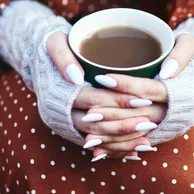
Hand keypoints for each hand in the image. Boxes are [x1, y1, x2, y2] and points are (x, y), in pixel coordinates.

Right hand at [47, 32, 154, 159]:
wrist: (42, 61)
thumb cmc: (54, 46)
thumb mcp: (54, 43)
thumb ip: (63, 57)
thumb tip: (77, 77)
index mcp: (60, 93)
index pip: (94, 100)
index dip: (119, 101)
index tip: (143, 99)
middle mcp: (62, 113)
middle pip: (97, 125)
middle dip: (125, 126)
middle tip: (150, 123)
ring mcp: (68, 124)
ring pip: (98, 139)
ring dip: (122, 142)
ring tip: (147, 143)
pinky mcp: (74, 130)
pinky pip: (96, 145)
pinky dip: (115, 149)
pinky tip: (135, 150)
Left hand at [89, 33, 193, 158]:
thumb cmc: (186, 53)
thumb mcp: (189, 45)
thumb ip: (181, 54)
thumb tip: (167, 72)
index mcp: (181, 92)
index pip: (149, 90)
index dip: (126, 86)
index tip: (102, 78)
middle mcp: (175, 113)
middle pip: (140, 116)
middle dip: (113, 115)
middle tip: (88, 112)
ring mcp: (166, 125)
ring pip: (136, 134)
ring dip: (111, 135)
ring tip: (87, 131)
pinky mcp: (159, 133)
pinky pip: (135, 142)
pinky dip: (115, 146)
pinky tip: (95, 147)